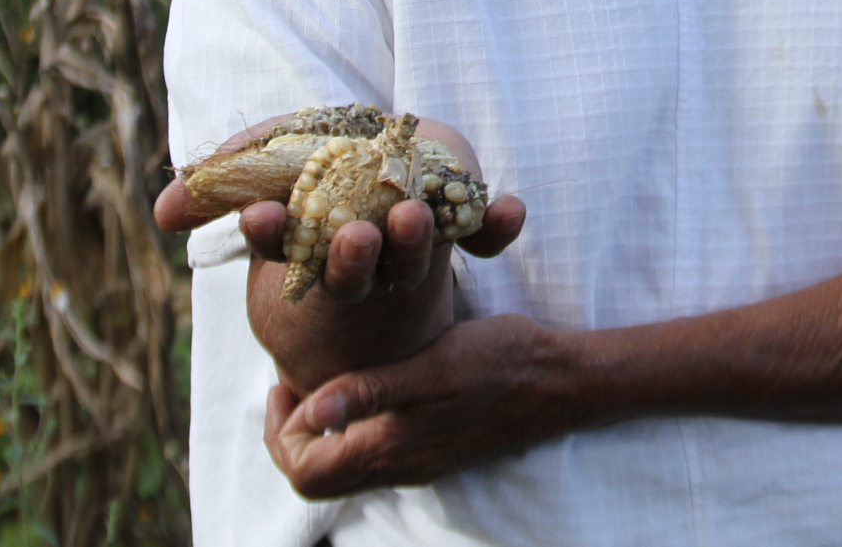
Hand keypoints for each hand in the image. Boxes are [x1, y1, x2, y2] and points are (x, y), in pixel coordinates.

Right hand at [151, 112, 527, 389]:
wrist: (389, 171)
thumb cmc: (316, 172)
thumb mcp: (265, 172)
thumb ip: (219, 186)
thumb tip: (161, 212)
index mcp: (310, 243)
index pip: (285, 248)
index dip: (273, 236)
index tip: (266, 219)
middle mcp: (365, 252)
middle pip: (357, 267)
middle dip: (353, 257)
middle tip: (351, 238)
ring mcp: (417, 247)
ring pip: (418, 258)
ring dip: (417, 243)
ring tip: (413, 221)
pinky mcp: (463, 226)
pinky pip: (484, 235)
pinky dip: (498, 225)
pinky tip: (512, 209)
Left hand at [263, 312, 572, 498]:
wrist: (560, 382)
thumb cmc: (499, 362)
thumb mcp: (432, 364)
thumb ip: (369, 391)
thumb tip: (310, 411)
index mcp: (391, 448)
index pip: (304, 471)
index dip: (281, 432)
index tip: (287, 383)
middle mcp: (400, 467)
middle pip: (317, 480)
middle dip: (292, 438)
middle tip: (294, 387)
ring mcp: (417, 464)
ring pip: (343, 471)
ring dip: (320, 435)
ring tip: (324, 384)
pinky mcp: (433, 452)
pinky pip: (373, 458)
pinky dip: (351, 432)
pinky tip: (365, 389)